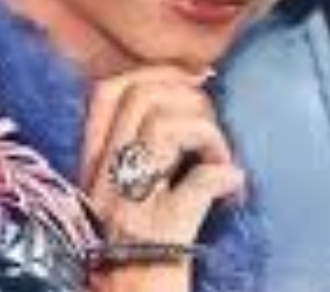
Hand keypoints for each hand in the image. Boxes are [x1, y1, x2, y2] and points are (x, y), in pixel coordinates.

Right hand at [80, 67, 245, 291]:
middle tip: (212, 134)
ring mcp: (131, 206)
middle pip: (141, 97)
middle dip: (189, 99)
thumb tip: (189, 93)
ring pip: (164, 126)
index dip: (155, 73)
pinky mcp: (161, 232)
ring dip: (209, 136)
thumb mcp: (124, 197)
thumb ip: (140, 150)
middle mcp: (105, 181)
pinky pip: (199, 183)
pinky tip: (234, 190)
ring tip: (223, 164)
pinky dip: (225, 178)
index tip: (193, 84)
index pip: (105, 92)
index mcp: (95, 169)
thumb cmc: (139, 256)